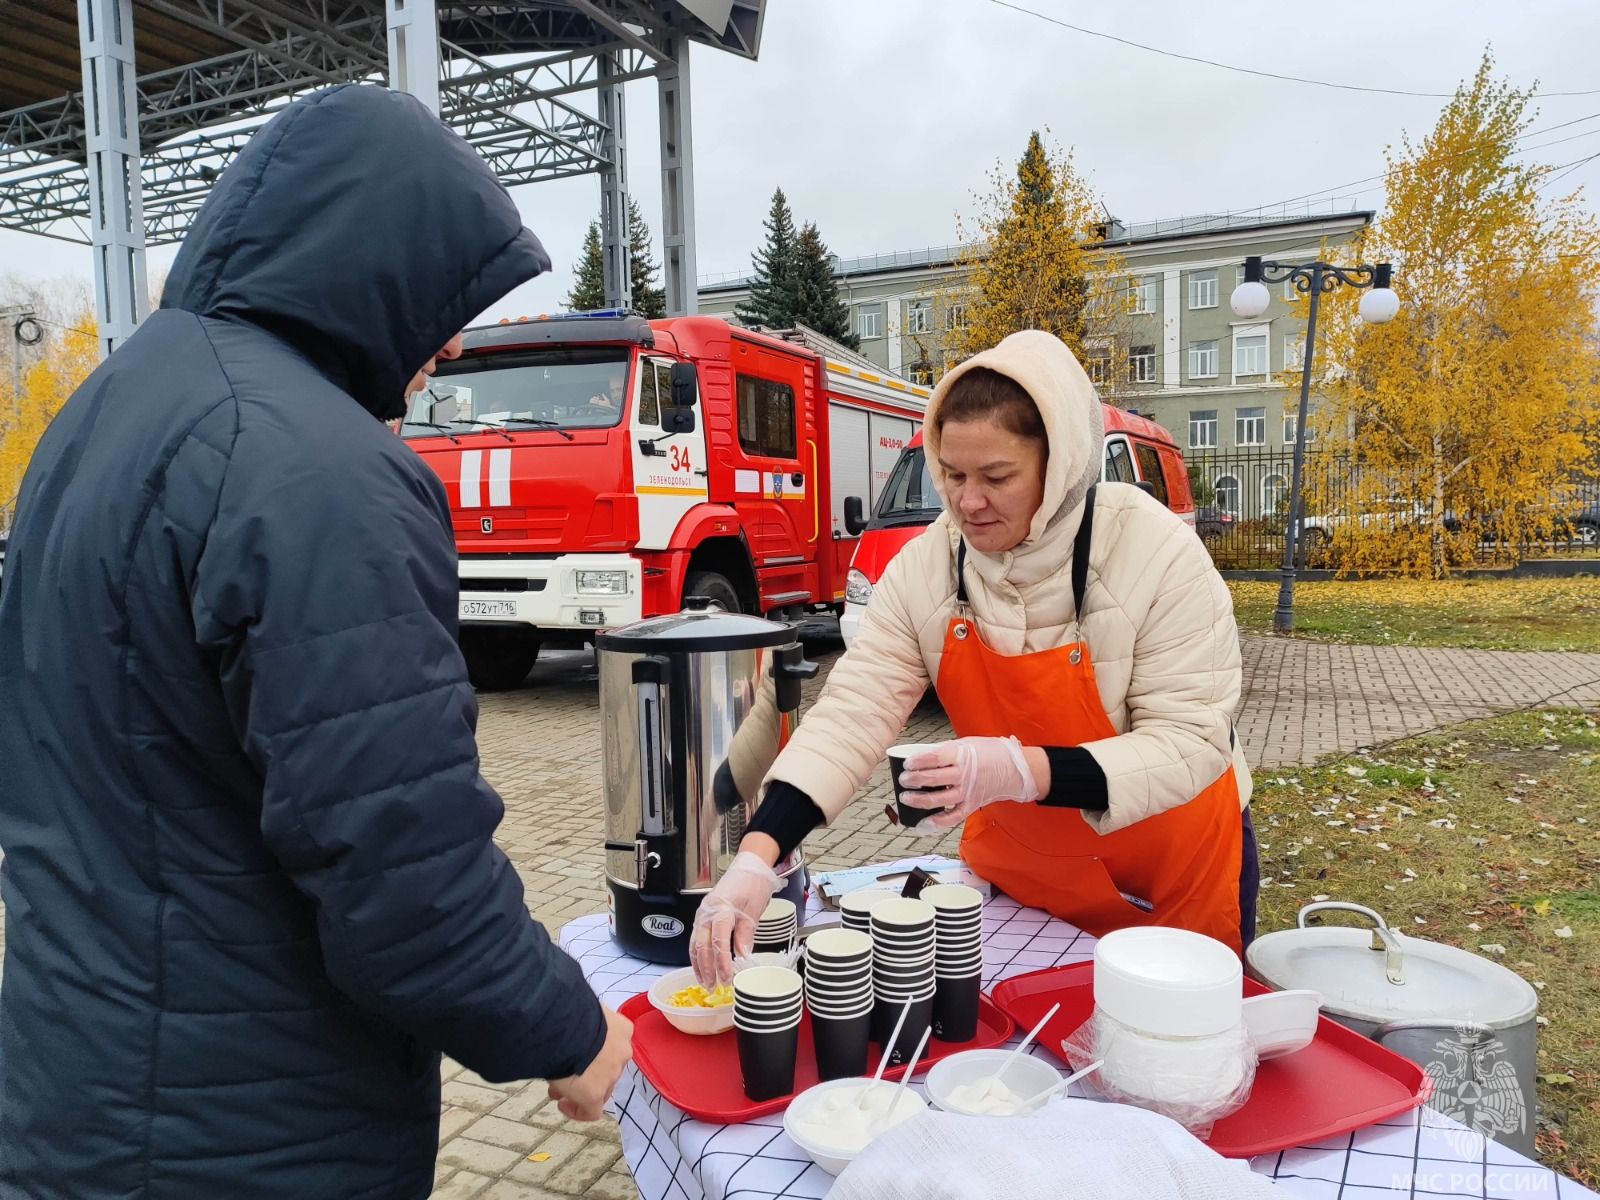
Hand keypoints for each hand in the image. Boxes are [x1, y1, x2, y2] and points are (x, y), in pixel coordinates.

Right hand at [548, 1005, 633, 1121]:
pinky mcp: (595, 1094)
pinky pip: (591, 1111)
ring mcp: (610, 1075)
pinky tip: (563, 1106)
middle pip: (604, 1069)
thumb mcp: (582, 1010)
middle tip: (563, 1075)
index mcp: (621, 1030)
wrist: (563, 1024)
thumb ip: (583, 1023)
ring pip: (599, 1089)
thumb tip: (566, 1029)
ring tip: (557, 1090)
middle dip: (585, 1074)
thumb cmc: (568, 1010)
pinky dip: (578, 1111)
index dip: (592, 1055)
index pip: (610, 1047)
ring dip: (580, 1090)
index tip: (573, 1054)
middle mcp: (621, 1053)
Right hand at [689, 849, 781, 985]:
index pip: (719, 940)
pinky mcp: (704, 915)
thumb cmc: (753, 883)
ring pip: (695, 943)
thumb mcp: (754, 908)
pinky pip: (696, 938)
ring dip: (699, 965)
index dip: (722, 961)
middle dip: (706, 968)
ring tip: (705, 983)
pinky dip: (697, 954)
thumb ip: (746, 933)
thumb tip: (742, 956)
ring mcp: (703, 913)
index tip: (727, 977)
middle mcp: (707, 911)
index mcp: (721, 908)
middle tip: (713, 986)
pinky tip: (701, 967)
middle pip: (702, 944)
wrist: (750, 866)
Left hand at [898, 736, 1040, 829]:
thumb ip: (946, 750)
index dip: (917, 762)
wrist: (1016, 769)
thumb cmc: (990, 753)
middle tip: (903, 780)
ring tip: (905, 798)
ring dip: (919, 800)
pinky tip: (922, 824)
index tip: (907, 764)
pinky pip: (952, 818)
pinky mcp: (971, 805)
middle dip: (913, 780)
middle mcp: (964, 774)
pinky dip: (936, 823)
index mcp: (962, 755)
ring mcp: (968, 792)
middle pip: (933, 779)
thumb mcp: (967, 743)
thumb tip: (921, 755)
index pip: (934, 758)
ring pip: (939, 800)